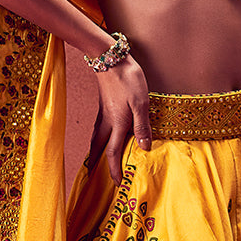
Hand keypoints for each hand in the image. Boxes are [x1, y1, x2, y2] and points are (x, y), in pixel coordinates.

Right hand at [86, 59, 152, 180]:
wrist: (109, 58)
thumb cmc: (128, 79)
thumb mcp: (141, 103)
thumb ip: (142, 126)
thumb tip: (144, 148)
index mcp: (117, 124)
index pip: (113, 152)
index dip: (114, 169)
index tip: (117, 183)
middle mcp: (107, 122)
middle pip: (99, 148)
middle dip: (98, 163)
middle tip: (96, 177)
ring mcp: (103, 113)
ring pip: (97, 138)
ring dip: (96, 151)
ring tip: (96, 161)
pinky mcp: (103, 105)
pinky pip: (98, 128)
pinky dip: (98, 138)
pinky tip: (102, 136)